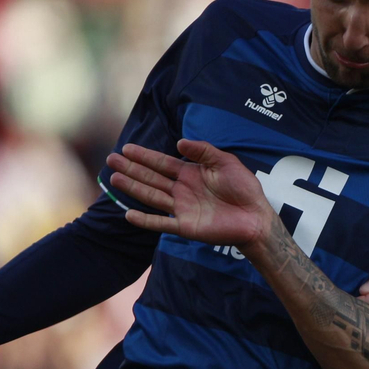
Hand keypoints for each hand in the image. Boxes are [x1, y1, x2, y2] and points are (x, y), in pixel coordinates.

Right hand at [107, 140, 279, 249]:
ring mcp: (182, 209)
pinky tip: (129, 214)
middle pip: (151, 178)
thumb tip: (179, 142)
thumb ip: (204, 151)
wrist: (256, 217)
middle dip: (132, 169)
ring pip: (152, 197)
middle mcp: (182, 190)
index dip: (144, 156)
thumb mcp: (226, 162)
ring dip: (133, 189)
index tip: (126, 148)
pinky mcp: (186, 227)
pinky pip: (162, 224)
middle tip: (111, 160)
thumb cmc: (244, 189)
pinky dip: (146, 220)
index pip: (162, 164)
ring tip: (115, 179)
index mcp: (190, 174)